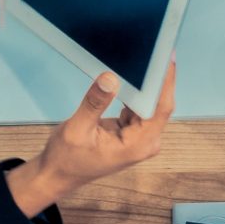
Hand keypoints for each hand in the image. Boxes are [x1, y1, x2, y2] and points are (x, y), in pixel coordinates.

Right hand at [6, 68, 175, 216]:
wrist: (57, 175)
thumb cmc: (66, 159)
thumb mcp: (76, 129)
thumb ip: (95, 103)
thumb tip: (111, 78)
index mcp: (138, 145)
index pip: (161, 108)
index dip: (166, 82)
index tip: (167, 57)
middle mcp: (145, 141)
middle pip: (158, 104)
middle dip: (156, 79)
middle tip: (154, 48)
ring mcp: (140, 136)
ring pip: (148, 103)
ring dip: (144, 84)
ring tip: (142, 57)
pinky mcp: (132, 130)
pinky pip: (138, 106)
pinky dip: (134, 92)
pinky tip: (130, 75)